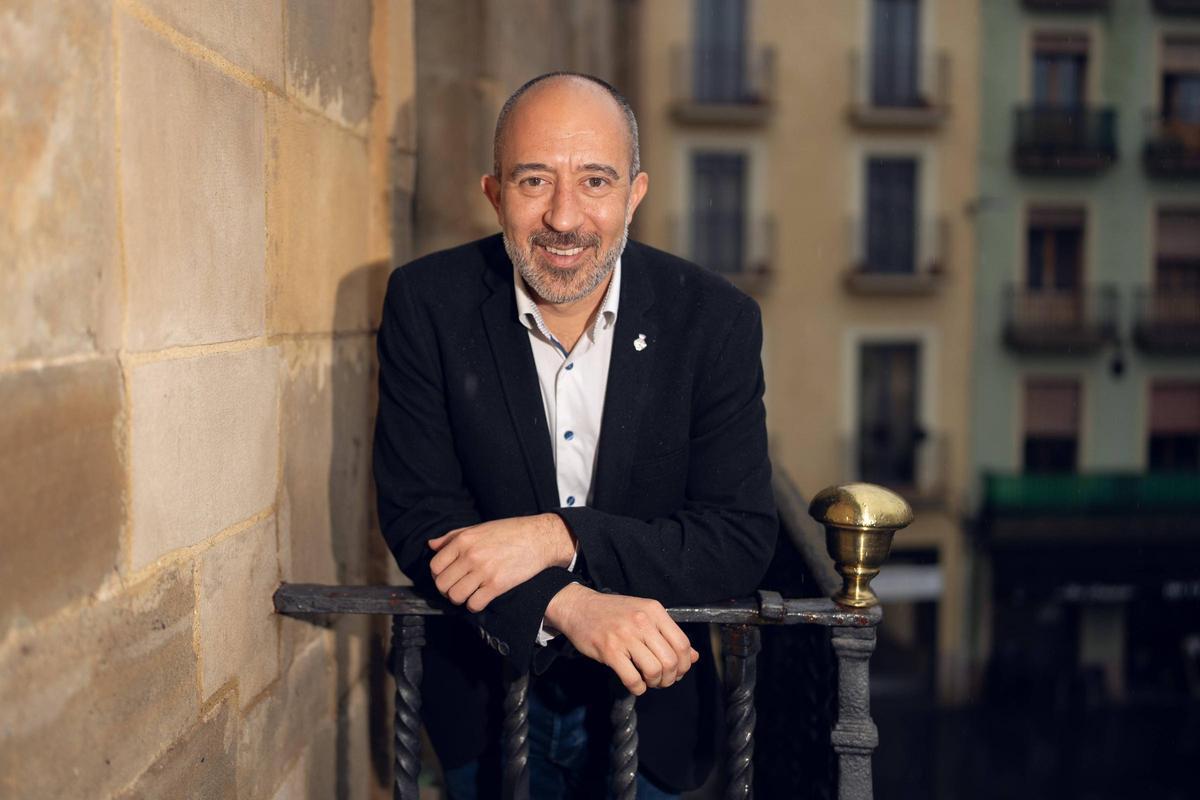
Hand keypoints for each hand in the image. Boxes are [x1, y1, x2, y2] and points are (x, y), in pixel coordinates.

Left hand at [428, 513, 574, 611]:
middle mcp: (471, 555)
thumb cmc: (509, 532)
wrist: (539, 538)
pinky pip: (474, 604)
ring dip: (459, 599)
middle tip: (457, 588)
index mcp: (464, 540)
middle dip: (447, 590)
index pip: (435, 566)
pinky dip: (474, 605)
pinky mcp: (497, 584)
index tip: (448, 576)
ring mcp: (483, 571)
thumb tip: (431, 545)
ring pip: (455, 596)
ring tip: (468, 594)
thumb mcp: (479, 528)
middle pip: (442, 584)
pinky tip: (481, 598)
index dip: (438, 575)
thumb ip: (453, 536)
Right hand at [544, 584, 698, 695]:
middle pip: (671, 661)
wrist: (578, 607)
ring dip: (655, 683)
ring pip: (655, 671)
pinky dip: (638, 688)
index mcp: (654, 611)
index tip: (678, 671)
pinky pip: (632, 679)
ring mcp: (625, 636)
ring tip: (649, 681)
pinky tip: (636, 684)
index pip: (683, 643)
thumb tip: (694, 656)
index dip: (685, 664)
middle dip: (671, 677)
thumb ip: (669, 634)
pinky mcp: (609, 651)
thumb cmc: (613, 612)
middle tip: (662, 680)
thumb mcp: (644, 614)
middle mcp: (642, 622)